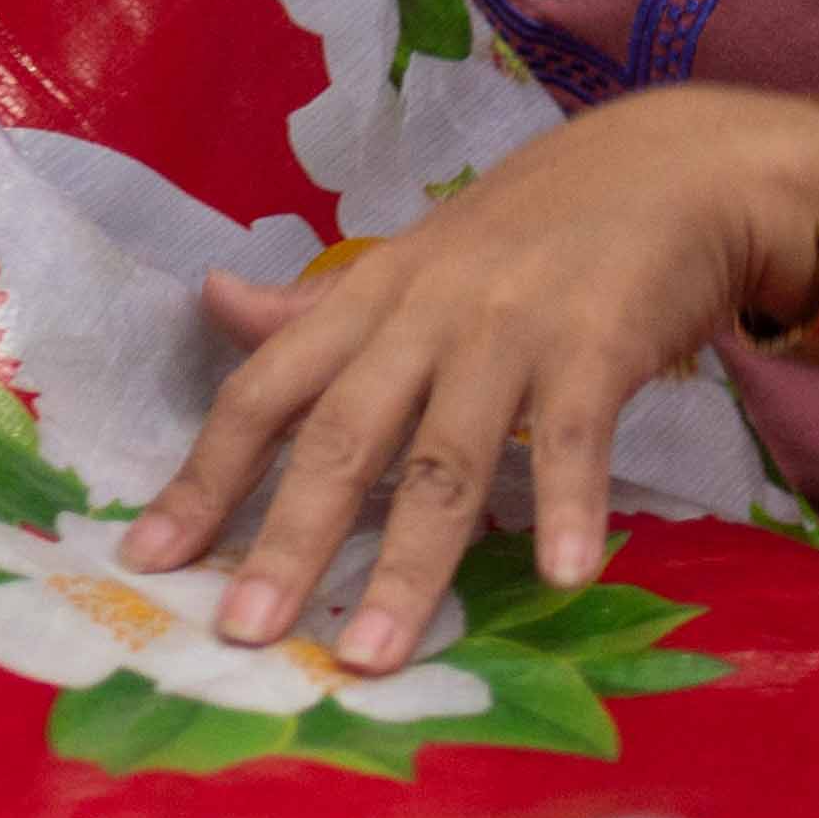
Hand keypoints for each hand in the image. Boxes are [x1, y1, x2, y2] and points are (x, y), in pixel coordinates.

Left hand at [112, 84, 818, 674]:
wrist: (669, 163)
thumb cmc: (532, 228)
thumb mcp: (412, 260)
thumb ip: (316, 305)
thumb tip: (213, 302)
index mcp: (367, 298)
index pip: (265, 391)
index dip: (206, 475)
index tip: (149, 559)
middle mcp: (424, 313)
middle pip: (342, 437)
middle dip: (288, 539)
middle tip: (243, 633)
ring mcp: (510, 328)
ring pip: (446, 457)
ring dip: (409, 563)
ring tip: (371, 655)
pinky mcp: (598, 341)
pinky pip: (576, 434)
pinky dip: (568, 503)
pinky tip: (562, 577)